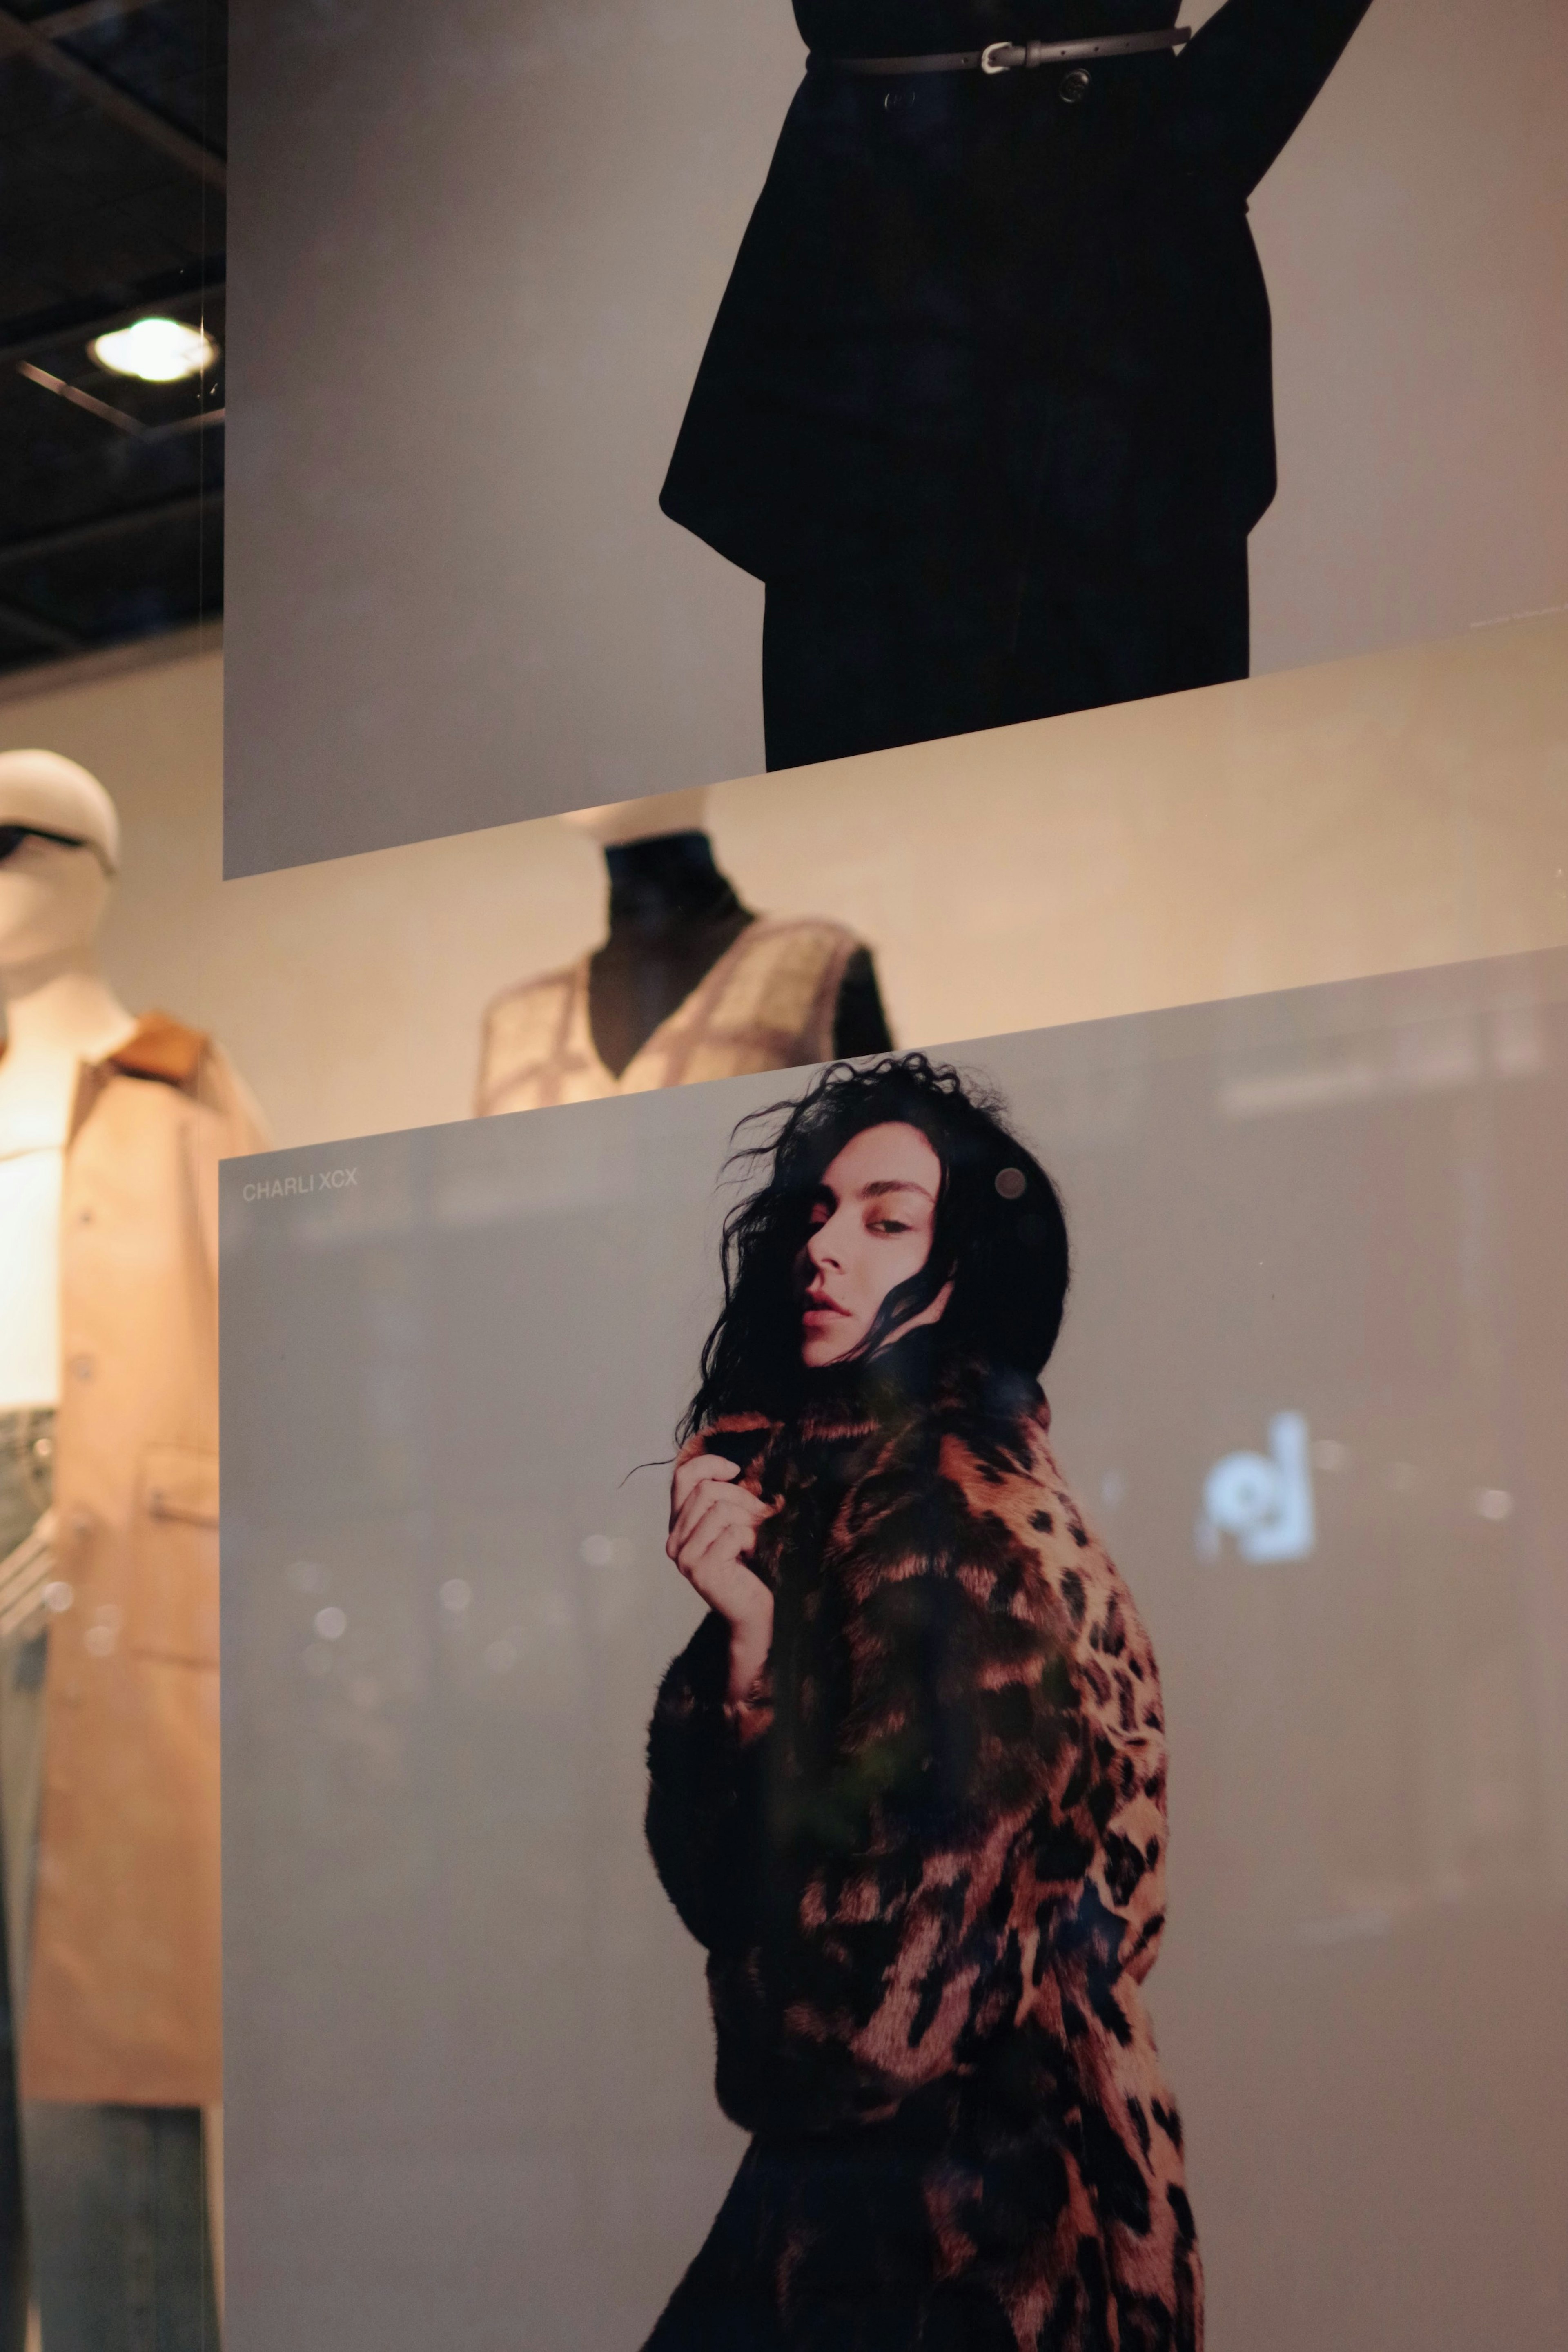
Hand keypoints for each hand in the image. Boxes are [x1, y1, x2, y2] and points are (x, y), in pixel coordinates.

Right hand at [667, 1453, 774, 1706]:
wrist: (752, 1612)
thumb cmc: (748, 1565)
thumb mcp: (733, 1524)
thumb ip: (724, 1500)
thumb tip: (733, 1468)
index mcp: (678, 1525)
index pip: (682, 1477)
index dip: (709, 1464)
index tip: (735, 1471)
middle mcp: (674, 1540)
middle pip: (707, 1491)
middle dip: (743, 1497)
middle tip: (760, 1516)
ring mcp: (684, 1556)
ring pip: (721, 1510)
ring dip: (749, 1520)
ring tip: (754, 1539)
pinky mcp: (701, 1569)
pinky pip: (733, 1533)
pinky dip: (751, 1539)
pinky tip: (750, 1556)